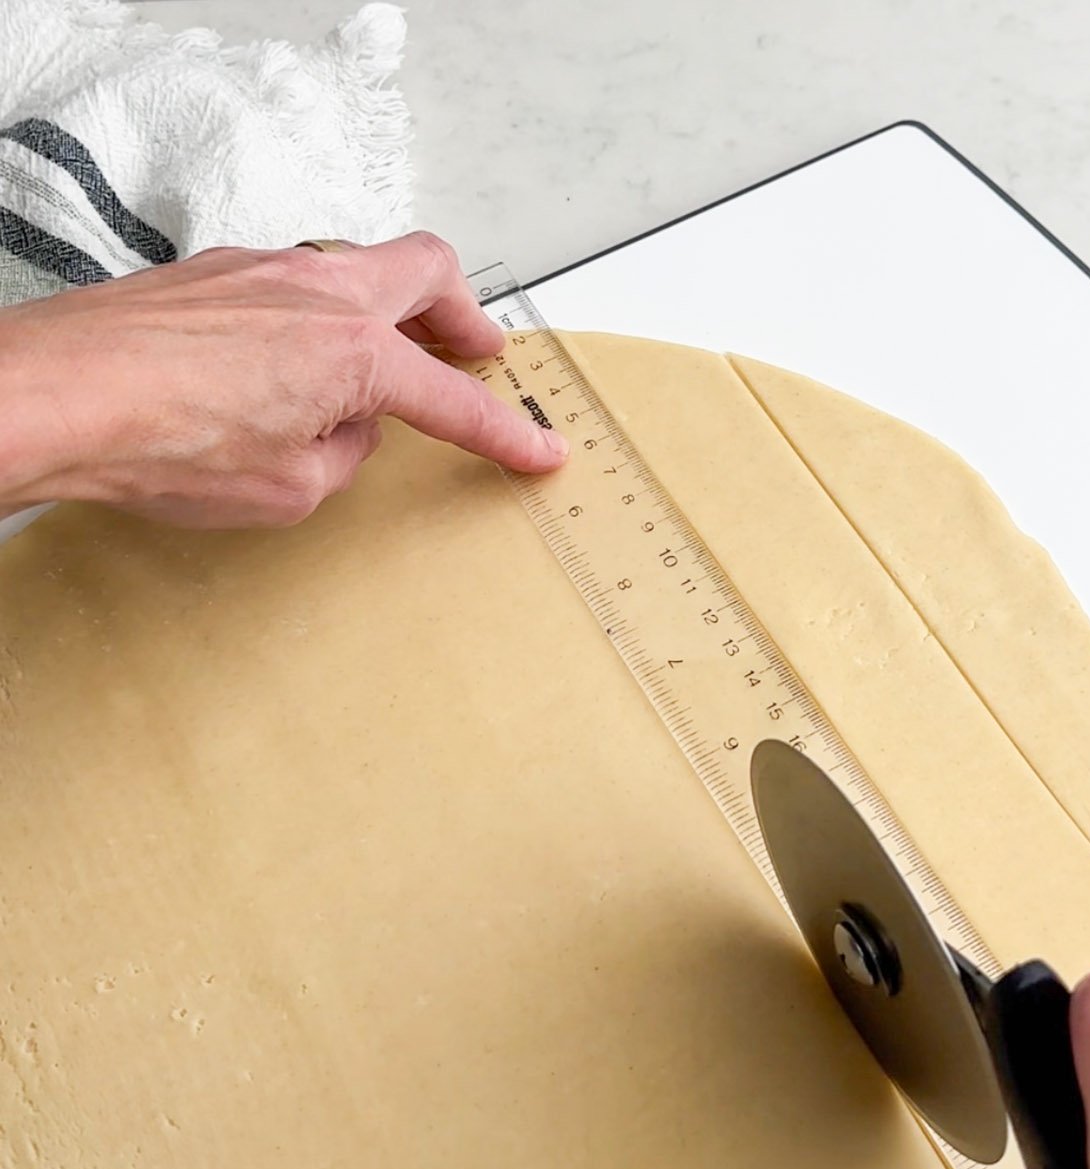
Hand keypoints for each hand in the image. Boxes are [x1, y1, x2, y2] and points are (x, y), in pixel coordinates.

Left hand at [0, 233, 565, 527]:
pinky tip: (298, 360)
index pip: (452, 399)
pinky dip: (322, 314)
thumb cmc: (160, 442)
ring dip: (390, 307)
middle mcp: (317, 290)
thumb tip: (348, 431)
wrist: (57, 397)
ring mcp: (262, 269)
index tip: (539, 449)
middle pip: (425, 269)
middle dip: (465, 312)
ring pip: (357, 265)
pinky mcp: (213, 272)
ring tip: (387, 359)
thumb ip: (341, 456)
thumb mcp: (287, 489)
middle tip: (478, 349)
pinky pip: (295, 281)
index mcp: (353, 351)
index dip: (505, 432)